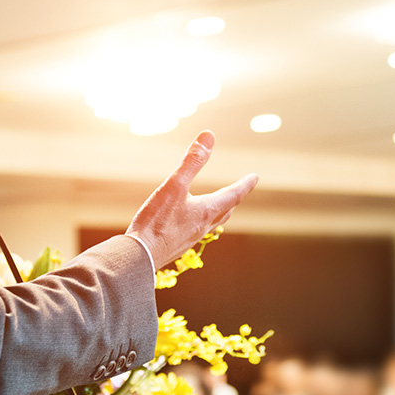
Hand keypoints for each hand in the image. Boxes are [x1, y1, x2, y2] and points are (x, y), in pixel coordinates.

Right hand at [126, 131, 258, 268]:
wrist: (139, 258)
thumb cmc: (156, 221)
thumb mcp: (174, 185)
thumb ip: (192, 161)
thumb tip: (209, 136)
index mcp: (206, 211)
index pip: (233, 195)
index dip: (245, 184)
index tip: (255, 177)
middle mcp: (203, 226)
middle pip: (226, 210)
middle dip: (234, 198)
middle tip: (240, 190)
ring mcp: (191, 238)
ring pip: (212, 222)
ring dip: (220, 211)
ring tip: (221, 206)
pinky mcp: (178, 245)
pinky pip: (196, 231)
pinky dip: (202, 222)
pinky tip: (190, 223)